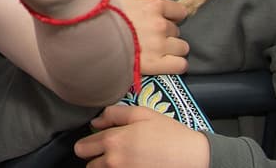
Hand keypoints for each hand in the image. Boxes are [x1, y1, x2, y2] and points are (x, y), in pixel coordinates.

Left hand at [74, 105, 209, 166]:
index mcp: (113, 141)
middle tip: (109, 152)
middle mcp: (115, 161)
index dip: (88, 143)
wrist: (194, 157)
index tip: (96, 142)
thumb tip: (95, 122)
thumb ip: (113, 114)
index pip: (82, 147)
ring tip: (123, 159)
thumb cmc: (170, 135)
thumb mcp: (142, 113)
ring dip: (107, 167)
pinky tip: (131, 165)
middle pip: (89, 165)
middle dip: (95, 158)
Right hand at [98, 0, 188, 74]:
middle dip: (166, 33)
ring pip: (182, 47)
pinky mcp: (158, 64)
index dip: (170, 15)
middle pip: (177, 30)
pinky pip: (180, 64)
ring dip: (172, 49)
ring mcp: (160, 45)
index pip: (179, 11)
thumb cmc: (98, 12)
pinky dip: (174, 64)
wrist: (90, 41)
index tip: (157, 17)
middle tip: (149, 34)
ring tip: (155, 49)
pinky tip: (161, 62)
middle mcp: (160, 24)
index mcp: (152, 4)